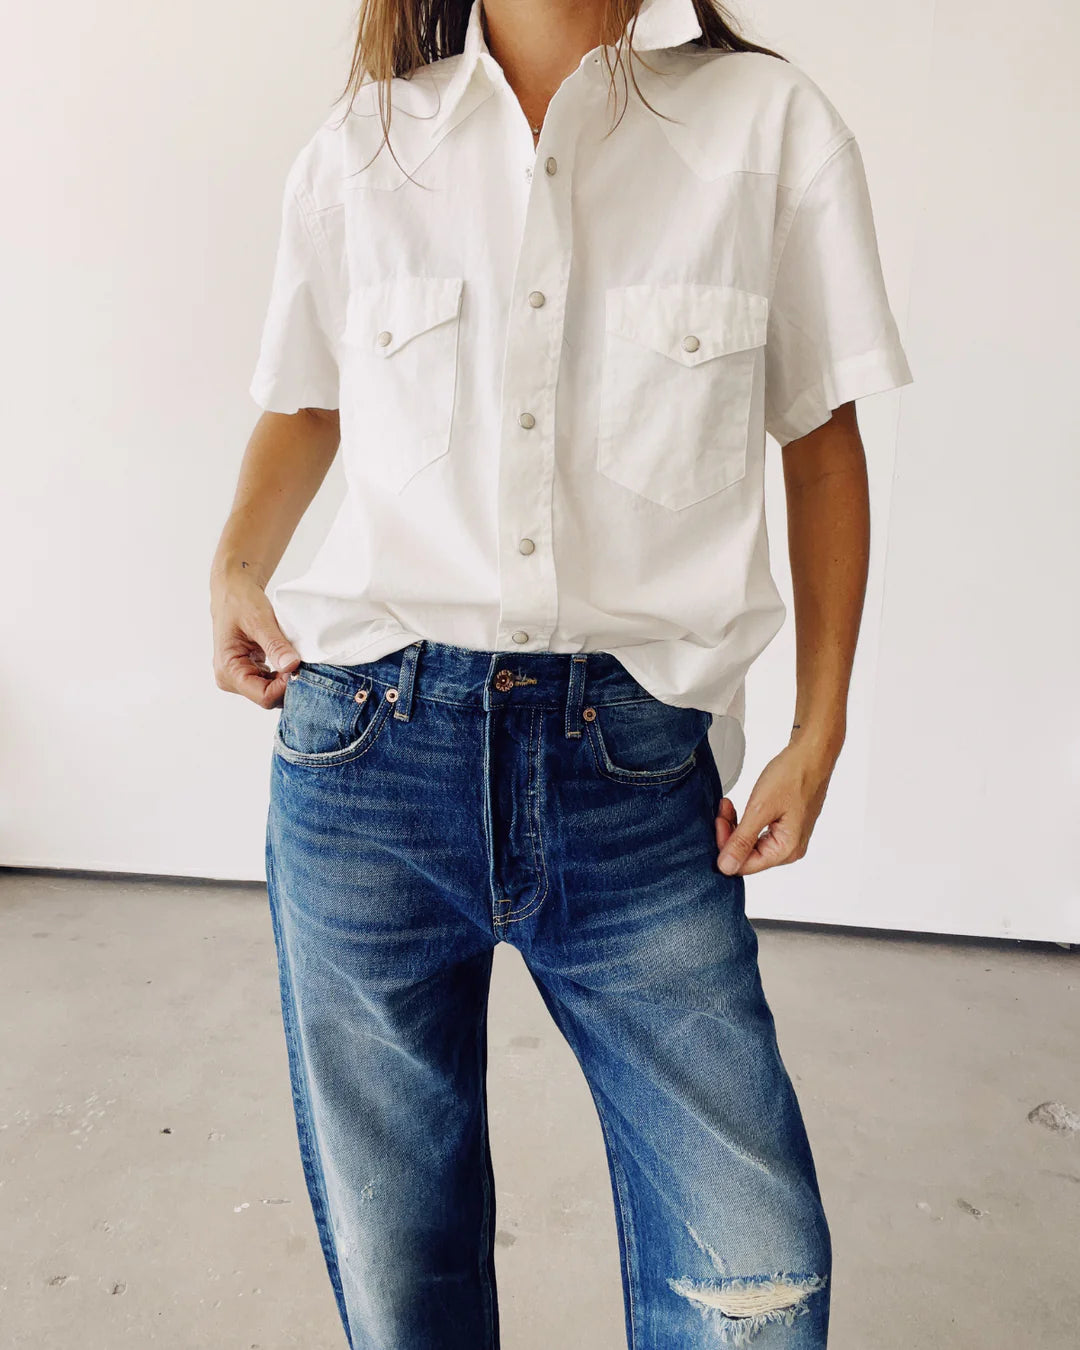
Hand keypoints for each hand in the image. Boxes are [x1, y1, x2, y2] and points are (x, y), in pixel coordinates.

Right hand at [211, 568, 299, 707]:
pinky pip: (269, 683)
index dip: (285, 687)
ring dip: (285, 679)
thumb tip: (292, 666)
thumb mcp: (259, 621)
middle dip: (287, 684)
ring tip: (294, 659)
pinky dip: (282, 675)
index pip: (264, 696)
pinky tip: (288, 660)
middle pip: (267, 697)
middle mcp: (230, 679)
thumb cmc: (240, 602)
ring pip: (270, 692)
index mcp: (228, 671)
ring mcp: (238, 677)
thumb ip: (275, 645)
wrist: (233, 591)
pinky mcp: (248, 672)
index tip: (299, 667)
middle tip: (301, 663)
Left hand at [714, 740, 838, 875]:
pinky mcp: (785, 826)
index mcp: (786, 850)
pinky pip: (758, 833)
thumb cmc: (792, 776)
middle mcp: (790, 849)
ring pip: (751, 844)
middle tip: (723, 811)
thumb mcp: (760, 809)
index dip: (726, 846)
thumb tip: (727, 867)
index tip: (719, 821)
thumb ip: (742, 840)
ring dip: (735, 826)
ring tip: (728, 806)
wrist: (811, 754)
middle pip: (748, 856)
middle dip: (729, 834)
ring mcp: (789, 838)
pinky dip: (745, 821)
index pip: (745, 865)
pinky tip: (737, 808)